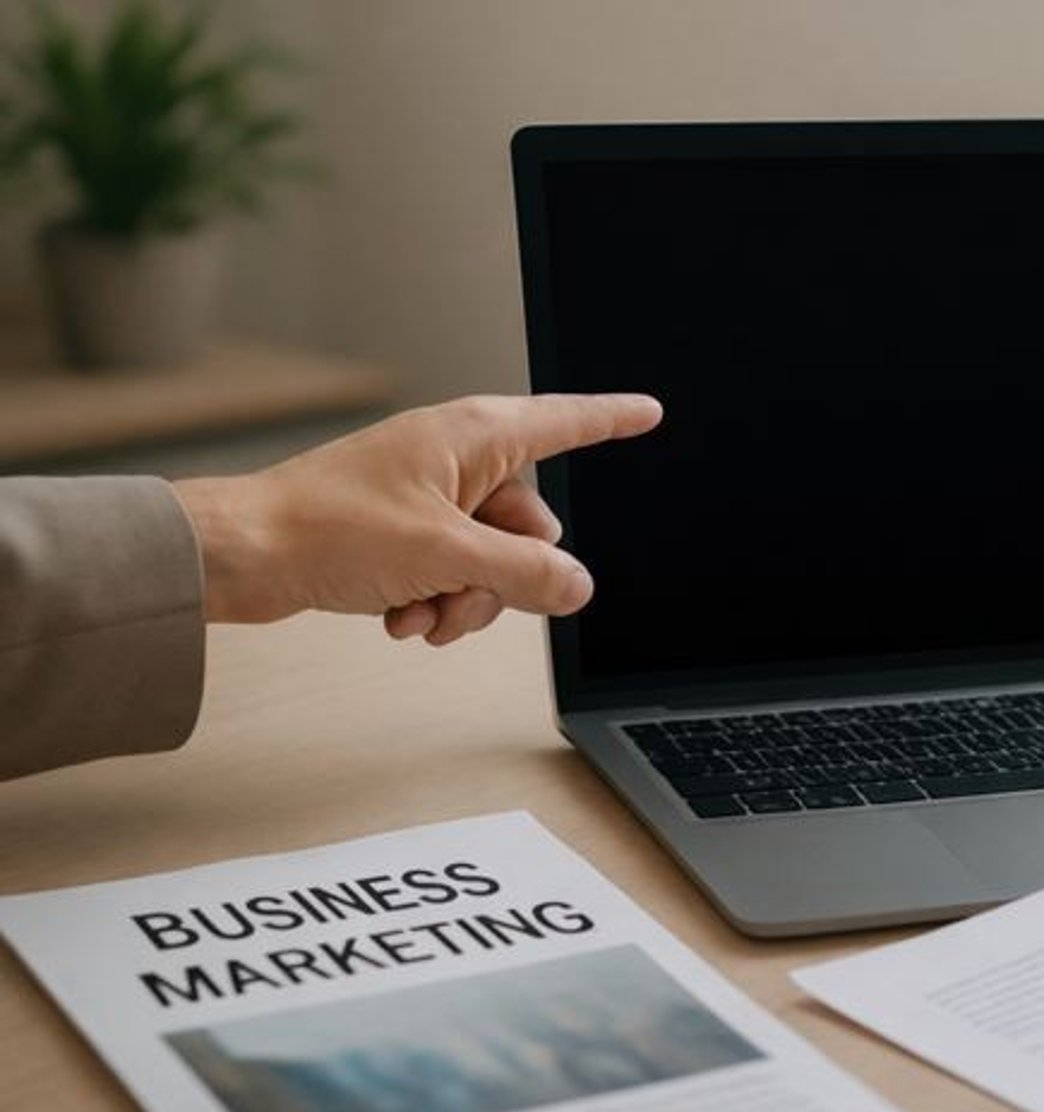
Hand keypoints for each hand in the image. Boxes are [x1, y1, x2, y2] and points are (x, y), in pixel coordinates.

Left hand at [173, 393, 661, 644]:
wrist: (242, 554)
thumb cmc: (328, 529)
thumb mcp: (445, 556)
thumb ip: (523, 574)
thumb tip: (578, 585)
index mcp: (472, 437)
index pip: (564, 422)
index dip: (611, 419)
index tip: (649, 412)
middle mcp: (453, 460)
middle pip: (529, 525)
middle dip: (505, 578)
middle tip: (464, 596)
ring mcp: (425, 497)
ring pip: (489, 560)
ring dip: (464, 600)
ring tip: (420, 614)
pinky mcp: (398, 532)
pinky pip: (449, 573)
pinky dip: (431, 601)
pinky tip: (397, 617)